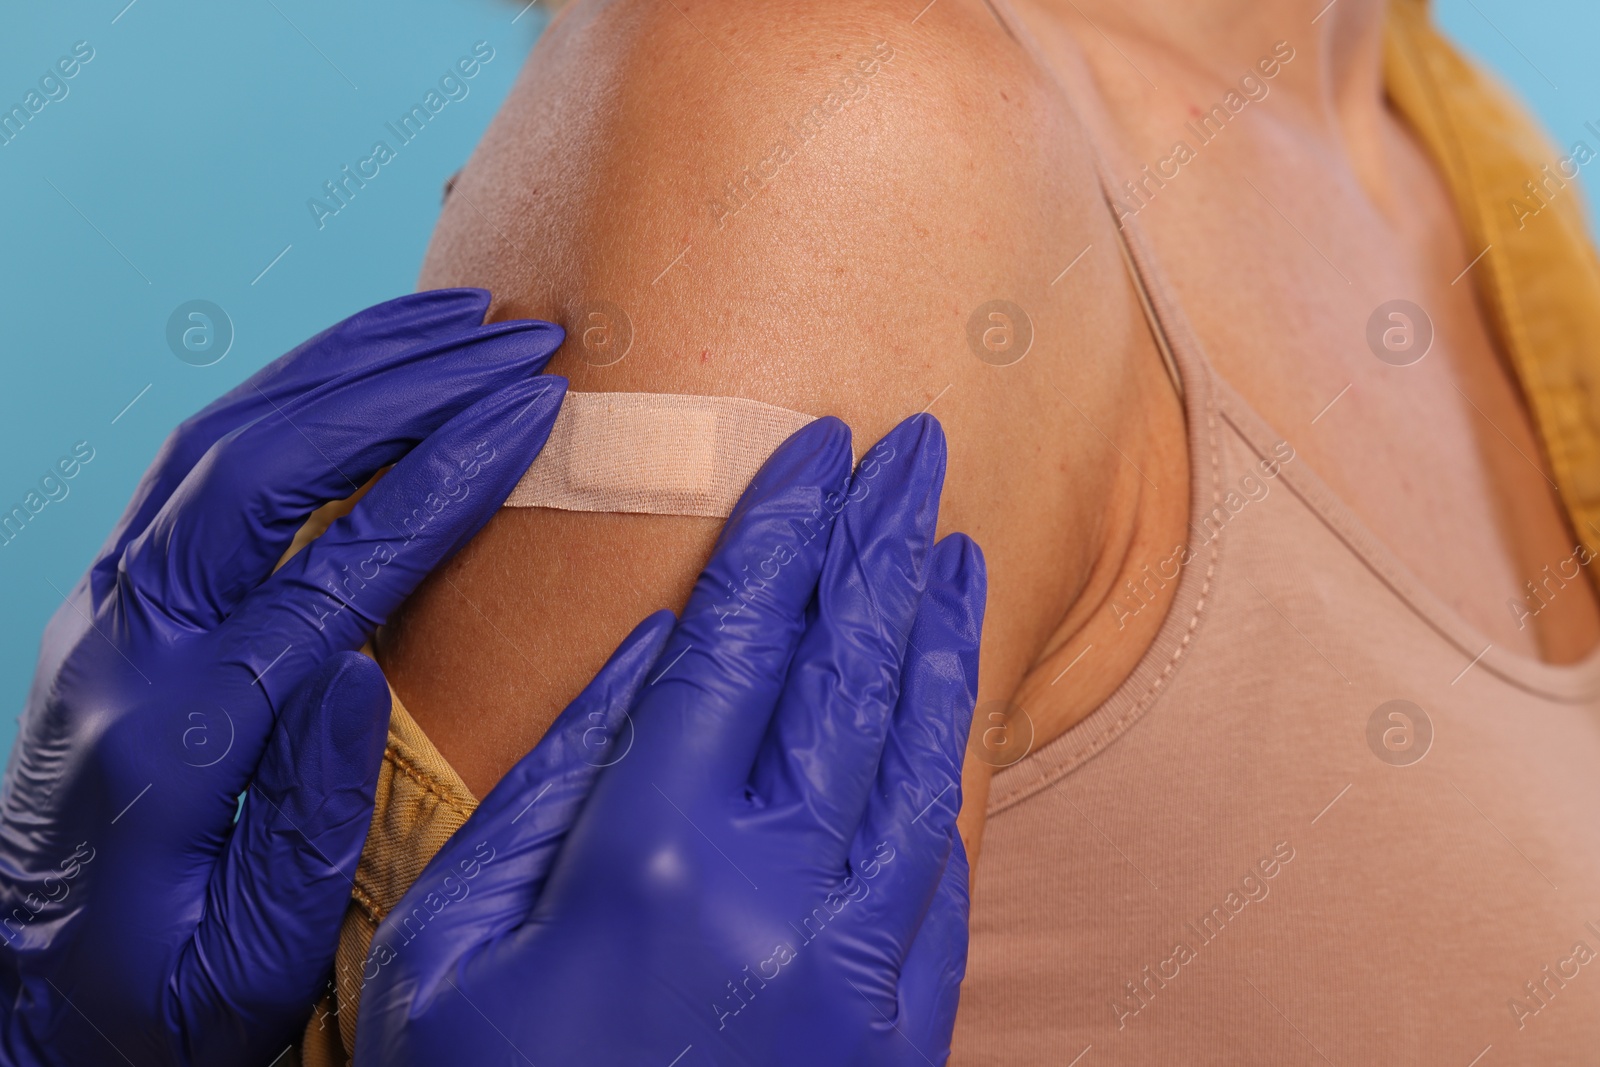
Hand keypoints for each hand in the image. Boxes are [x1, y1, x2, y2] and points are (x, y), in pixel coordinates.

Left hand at [0, 290, 568, 1066]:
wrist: (23, 992)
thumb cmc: (152, 989)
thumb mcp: (246, 959)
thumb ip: (312, 821)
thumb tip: (366, 673)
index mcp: (178, 736)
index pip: (333, 570)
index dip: (443, 480)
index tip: (531, 414)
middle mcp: (130, 640)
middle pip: (266, 463)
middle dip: (406, 385)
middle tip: (520, 342)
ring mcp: (111, 604)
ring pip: (226, 436)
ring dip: (349, 363)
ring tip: (461, 322)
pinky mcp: (119, 594)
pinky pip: (204, 458)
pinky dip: (296, 392)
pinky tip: (370, 368)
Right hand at [354, 414, 984, 1066]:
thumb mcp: (448, 942)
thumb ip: (547, 784)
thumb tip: (637, 653)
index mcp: (644, 852)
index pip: (733, 641)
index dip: (778, 531)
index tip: (812, 449)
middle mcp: (771, 885)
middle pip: (842, 666)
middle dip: (878, 538)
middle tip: (911, 443)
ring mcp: (856, 953)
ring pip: (914, 747)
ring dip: (934, 628)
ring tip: (952, 537)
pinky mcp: (903, 1014)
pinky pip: (943, 852)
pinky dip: (954, 752)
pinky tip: (955, 690)